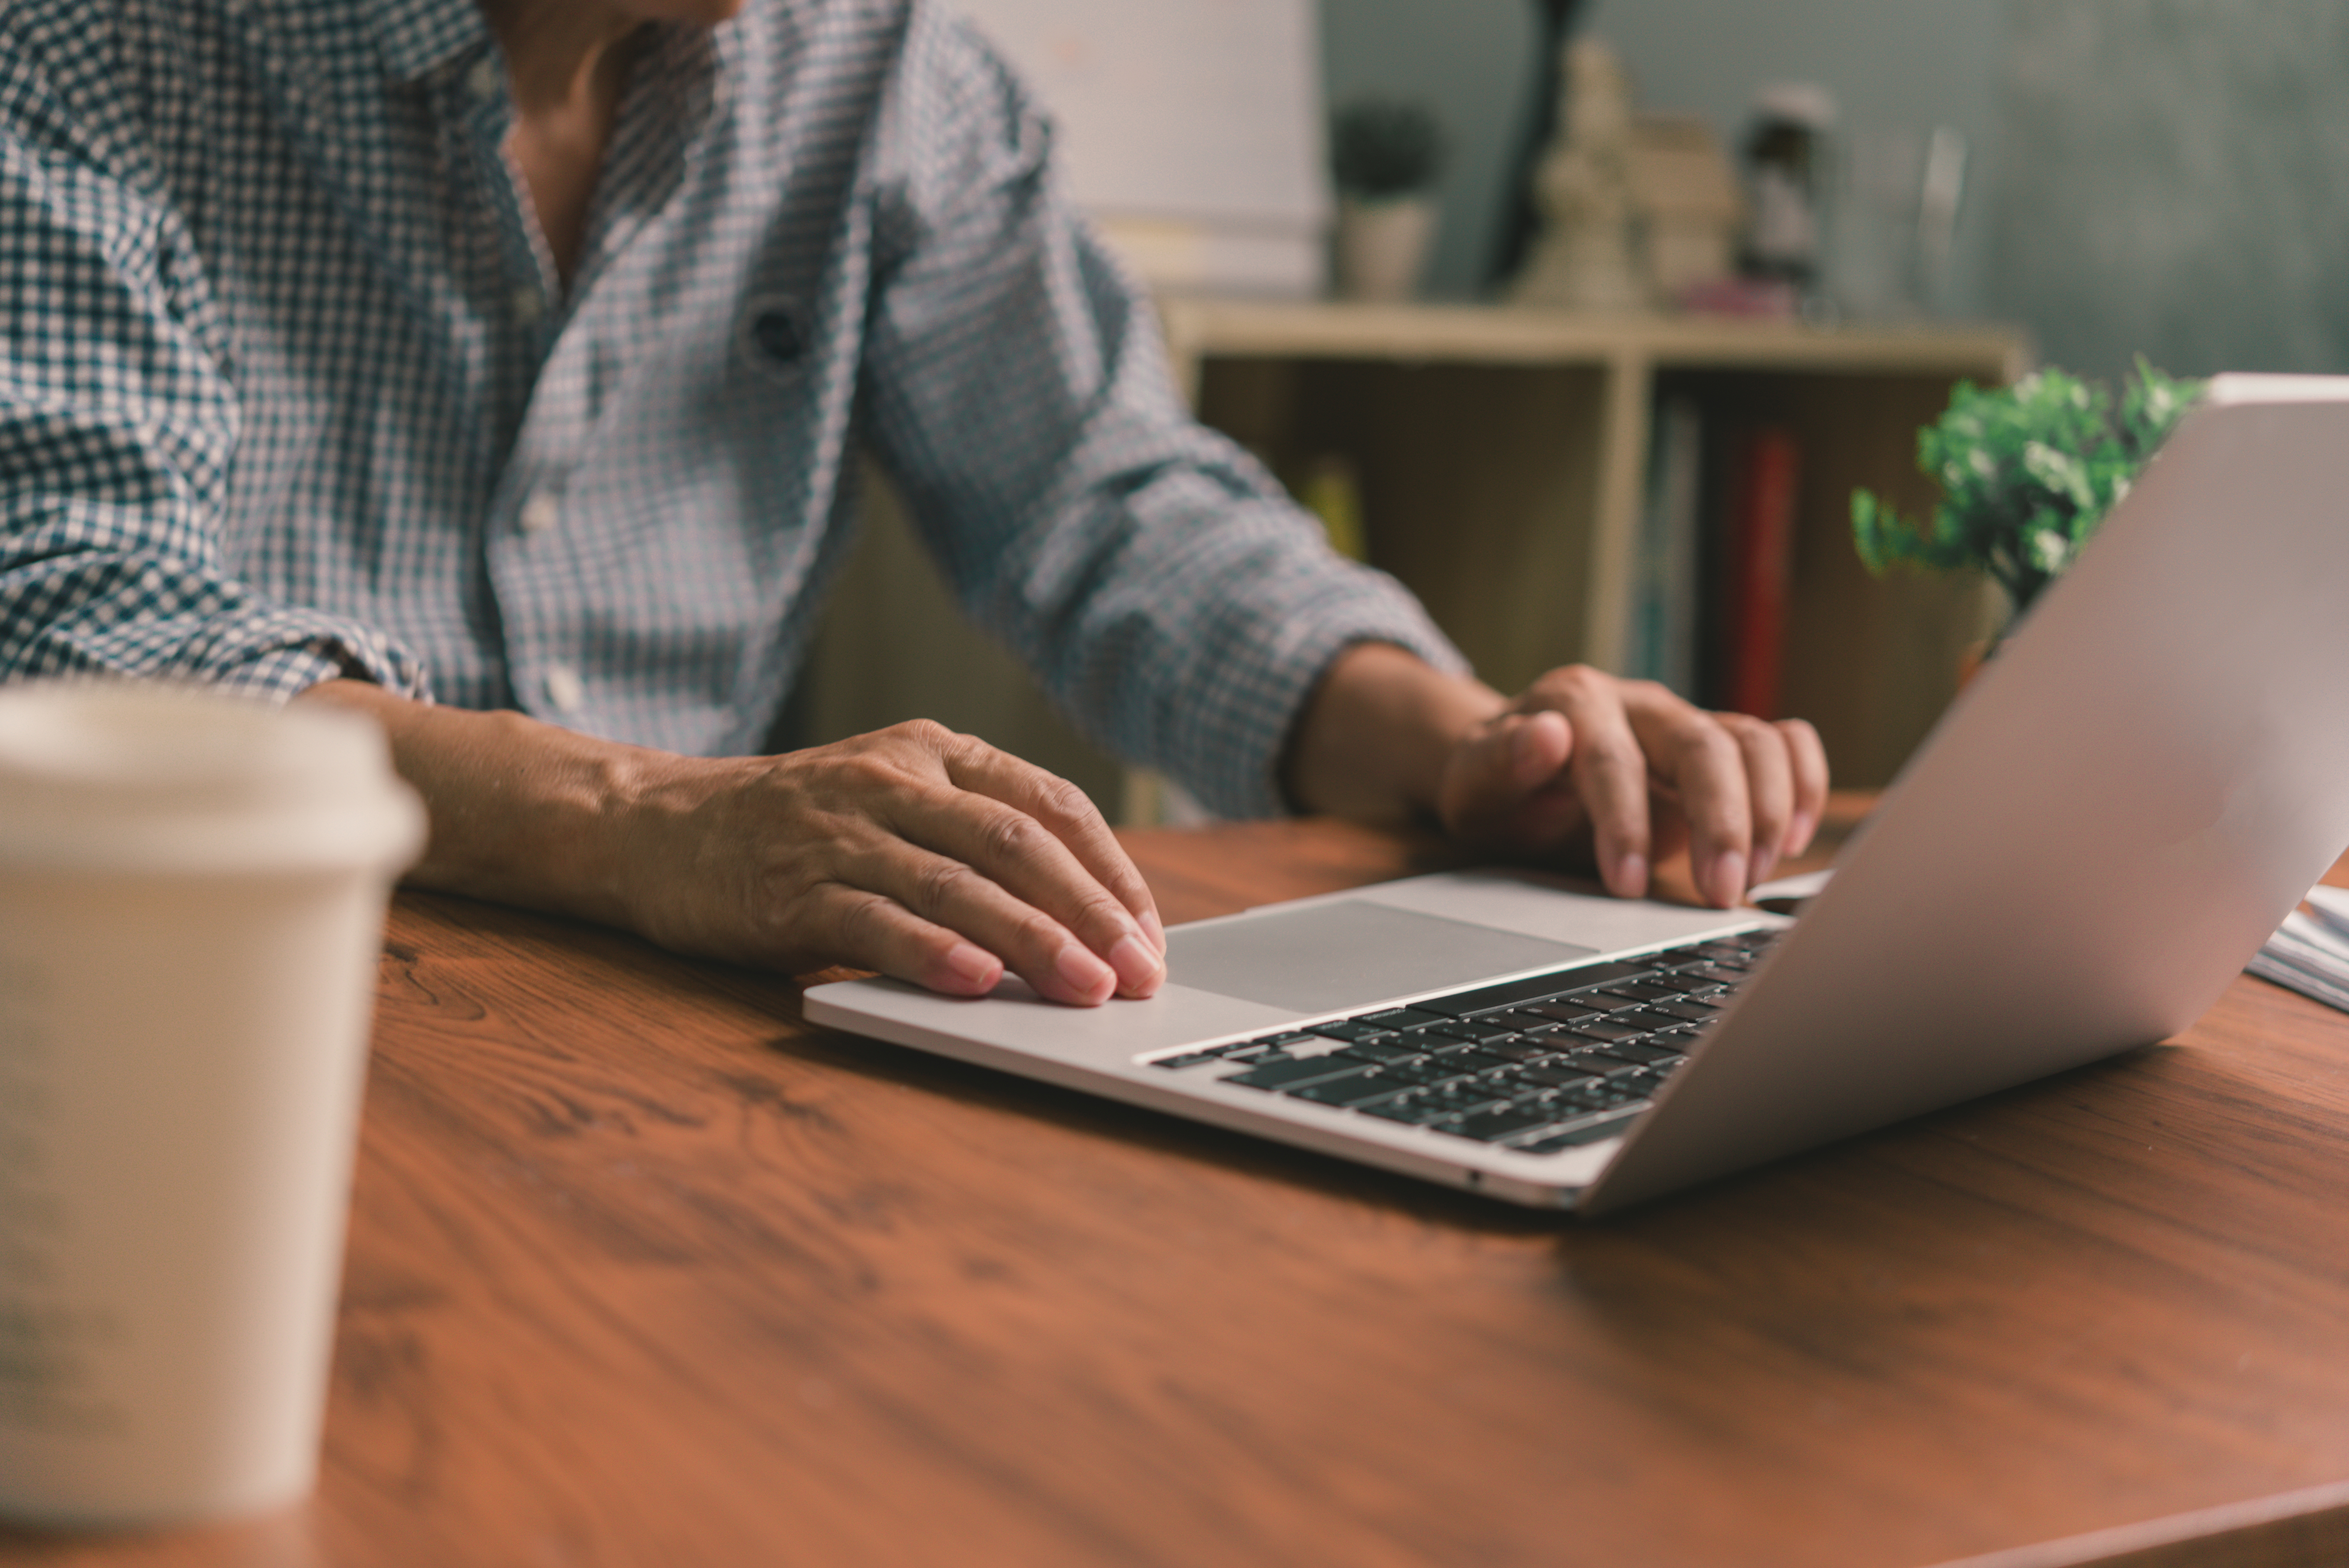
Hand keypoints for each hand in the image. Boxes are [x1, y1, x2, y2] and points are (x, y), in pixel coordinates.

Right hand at [627, 721, 1166, 1003]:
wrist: (657, 829)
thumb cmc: (800, 831)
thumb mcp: (895, 805)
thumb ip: (975, 845)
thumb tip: (1086, 925)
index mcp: (933, 753)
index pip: (1049, 804)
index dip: (1110, 871)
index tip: (1150, 936)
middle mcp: (891, 780)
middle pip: (1014, 842)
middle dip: (1088, 911)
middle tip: (1138, 972)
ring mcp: (837, 832)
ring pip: (954, 882)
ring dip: (1028, 940)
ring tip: (1083, 988)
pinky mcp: (789, 889)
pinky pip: (873, 920)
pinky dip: (930, 951)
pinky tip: (975, 982)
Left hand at [1434, 666, 1828, 907]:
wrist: (1513, 766)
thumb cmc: (1496, 784)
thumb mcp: (1472, 785)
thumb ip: (1500, 762)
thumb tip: (1544, 735)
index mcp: (1575, 702)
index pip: (1612, 759)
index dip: (1625, 822)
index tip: (1627, 885)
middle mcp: (1640, 705)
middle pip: (1702, 744)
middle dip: (1720, 820)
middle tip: (1721, 893)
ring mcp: (1687, 721)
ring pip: (1753, 742)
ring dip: (1767, 811)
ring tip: (1753, 878)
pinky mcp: (1721, 745)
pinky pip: (1782, 743)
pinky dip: (1803, 784)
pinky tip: (1791, 840)